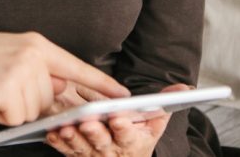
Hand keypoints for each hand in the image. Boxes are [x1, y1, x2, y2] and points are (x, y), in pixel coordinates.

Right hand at [0, 32, 129, 125]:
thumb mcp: (14, 55)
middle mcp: (33, 56)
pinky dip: (1, 115)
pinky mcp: (5, 90)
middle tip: (3, 87)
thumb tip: (59, 88)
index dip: (101, 83)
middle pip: (48, 99)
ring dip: (13, 109)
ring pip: (32, 111)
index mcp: (37, 45)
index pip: (77, 67)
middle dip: (27, 102)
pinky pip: (15, 118)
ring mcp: (19, 72)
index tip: (123, 95)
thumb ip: (41, 69)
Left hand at [44, 83, 189, 156]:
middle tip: (87, 122)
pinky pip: (67, 150)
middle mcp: (113, 151)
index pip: (128, 135)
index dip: (123, 127)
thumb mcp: (155, 122)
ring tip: (66, 127)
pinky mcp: (78, 154)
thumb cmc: (139, 134)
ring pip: (82, 147)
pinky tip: (52, 133)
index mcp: (133, 141)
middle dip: (95, 132)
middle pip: (103, 142)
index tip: (118, 118)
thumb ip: (165, 104)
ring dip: (74, 137)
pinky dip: (59, 143)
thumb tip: (186, 88)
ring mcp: (94, 154)